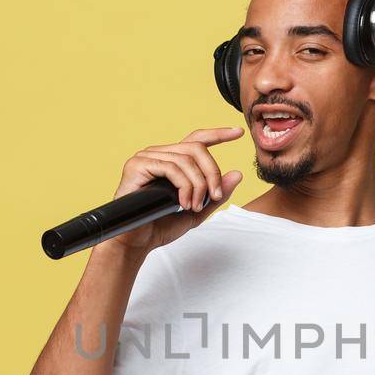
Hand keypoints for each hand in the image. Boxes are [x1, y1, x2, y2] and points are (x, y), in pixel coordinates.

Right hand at [109, 126, 246, 253]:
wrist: (137, 242)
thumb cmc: (161, 226)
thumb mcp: (197, 211)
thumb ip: (216, 194)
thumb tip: (238, 174)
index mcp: (172, 161)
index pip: (196, 140)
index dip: (218, 134)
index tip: (238, 132)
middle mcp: (159, 154)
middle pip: (196, 148)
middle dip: (212, 172)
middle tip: (215, 196)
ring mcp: (147, 157)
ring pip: (186, 159)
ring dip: (198, 185)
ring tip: (194, 207)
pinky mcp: (137, 165)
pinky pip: (171, 167)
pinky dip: (184, 186)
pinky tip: (183, 203)